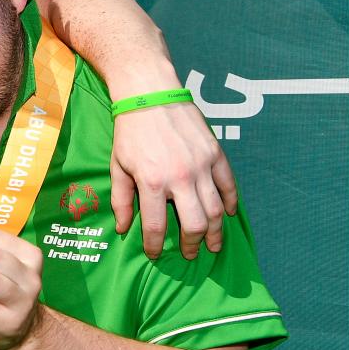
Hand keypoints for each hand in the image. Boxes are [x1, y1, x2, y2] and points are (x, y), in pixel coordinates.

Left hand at [111, 102, 236, 259]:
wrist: (150, 95)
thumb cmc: (129, 132)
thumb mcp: (117, 166)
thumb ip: (121, 200)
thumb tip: (123, 228)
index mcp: (151, 183)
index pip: (156, 226)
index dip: (155, 245)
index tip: (155, 254)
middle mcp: (180, 178)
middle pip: (194, 224)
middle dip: (193, 244)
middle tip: (190, 254)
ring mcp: (201, 166)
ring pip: (215, 209)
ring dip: (216, 231)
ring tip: (214, 244)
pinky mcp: (215, 153)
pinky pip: (228, 184)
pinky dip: (231, 202)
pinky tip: (227, 214)